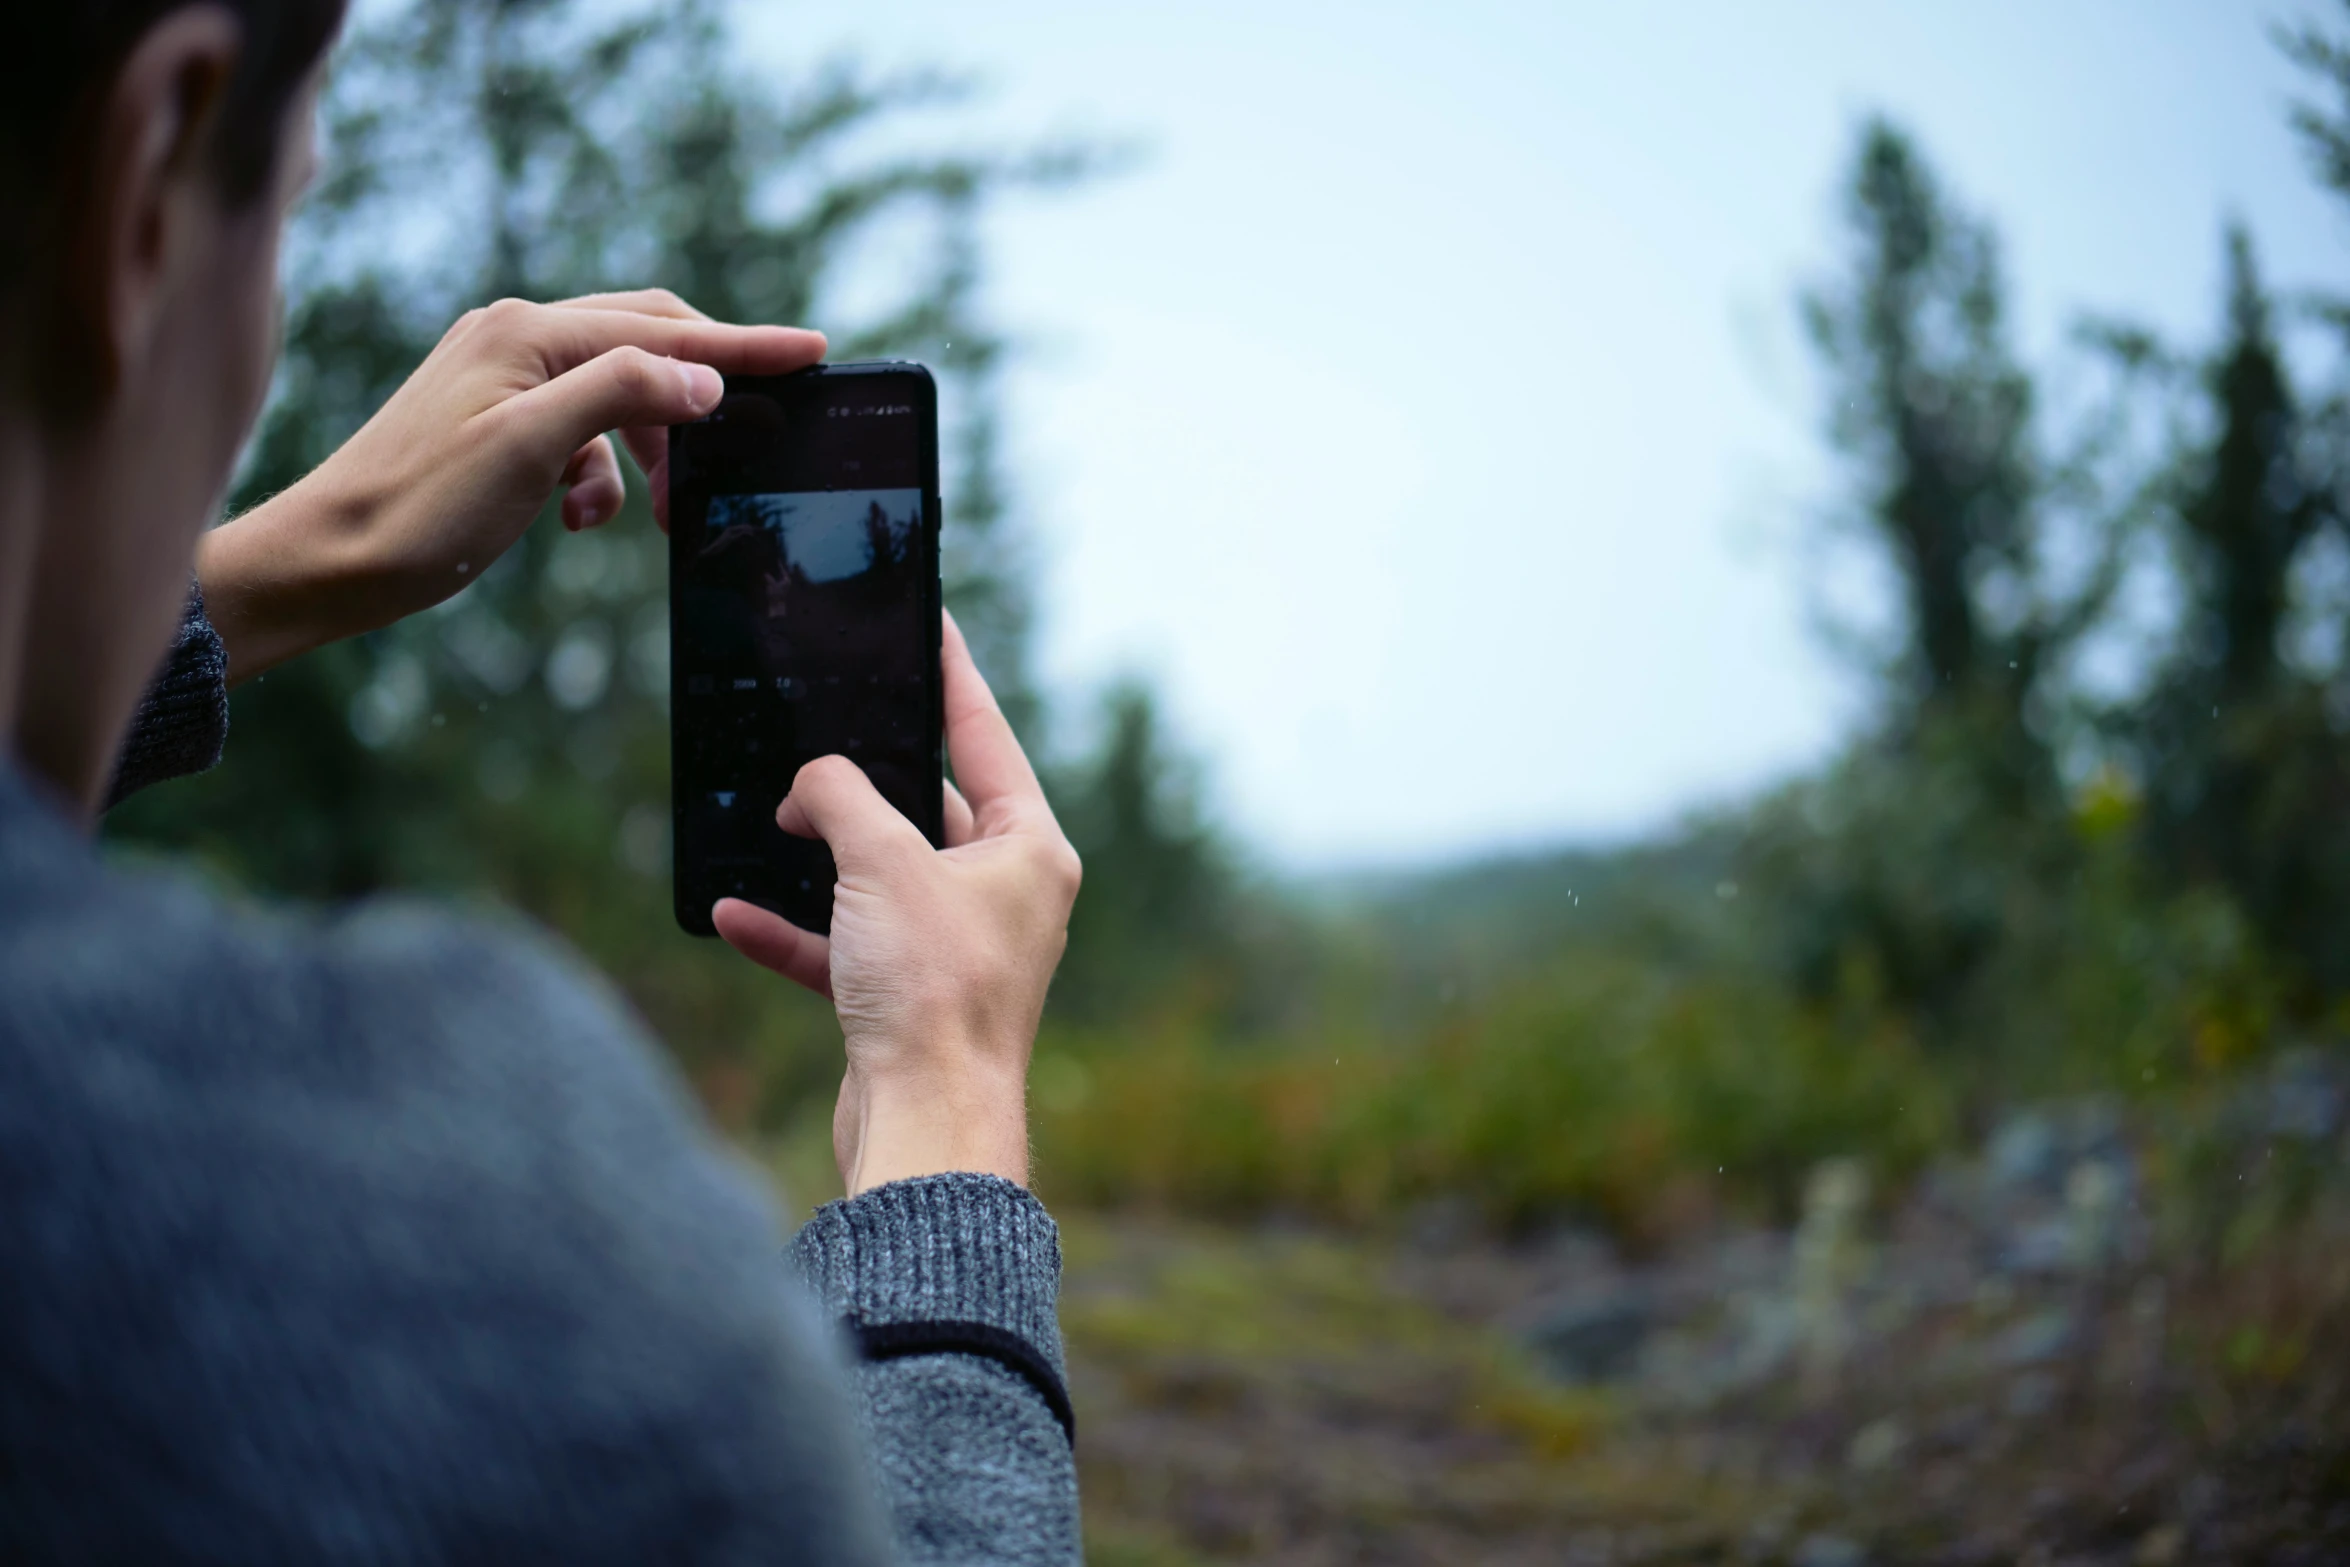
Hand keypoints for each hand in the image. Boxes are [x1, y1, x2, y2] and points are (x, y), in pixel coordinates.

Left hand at [195, 289, 824, 680]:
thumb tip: (703, 378)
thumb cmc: (419, 510)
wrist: (328, 559)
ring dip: (647, 448)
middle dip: (701, 396)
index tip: (813, 353)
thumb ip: (620, 395)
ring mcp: (501, 374)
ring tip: (660, 510)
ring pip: (617, 392)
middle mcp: (515, 335)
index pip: (665, 330)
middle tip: (748, 447)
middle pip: (648, 342)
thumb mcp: (530, 449)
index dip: (745, 346)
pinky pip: (579, 428)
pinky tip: (581, 515)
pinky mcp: (492, 416)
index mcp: (527, 331)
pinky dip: (601, 471)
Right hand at [714, 614, 1081, 1195]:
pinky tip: (732, 912)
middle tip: (815, 733)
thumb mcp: (882, 860)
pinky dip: (794, 930)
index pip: (987, 736)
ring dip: (817, 859)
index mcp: (1030, 848)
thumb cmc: (931, 989)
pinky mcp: (907, 1000)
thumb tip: (810, 788)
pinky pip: (844, 947)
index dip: (951, 677)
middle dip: (862, 783)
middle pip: (928, 810)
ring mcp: (956, 949)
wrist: (925, 1125)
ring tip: (765, 820)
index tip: (929, 624)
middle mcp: (1004, 894)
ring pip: (878, 879)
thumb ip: (842, 796)